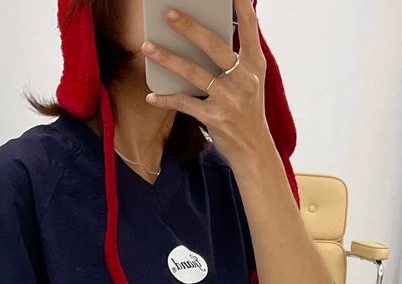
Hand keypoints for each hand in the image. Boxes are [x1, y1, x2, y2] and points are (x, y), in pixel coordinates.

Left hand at [140, 1, 271, 163]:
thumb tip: (206, 34)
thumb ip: (237, 56)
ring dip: (167, 59)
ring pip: (193, 72)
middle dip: (188, 27)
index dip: (240, 5)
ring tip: (147, 47)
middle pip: (212, 45)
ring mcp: (229, 98)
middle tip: (167, 13)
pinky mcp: (215, 118)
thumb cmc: (247, 110)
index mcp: (254, 64)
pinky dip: (166, 100)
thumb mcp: (250, 80)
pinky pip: (185, 103)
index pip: (248, 26)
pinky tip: (151, 96)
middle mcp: (243, 78)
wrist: (254, 150)